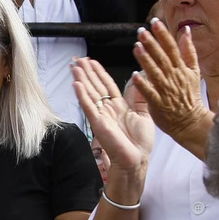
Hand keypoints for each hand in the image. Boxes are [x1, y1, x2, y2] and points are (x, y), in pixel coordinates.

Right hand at [72, 58, 154, 190]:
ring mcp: (101, 116)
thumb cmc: (140, 142)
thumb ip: (139, 97)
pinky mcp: (97, 124)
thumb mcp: (144, 114)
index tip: (91, 61)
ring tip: (74, 67)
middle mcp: (108, 109)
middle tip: (77, 60)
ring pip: (89, 94)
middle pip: (95, 86)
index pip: (107, 85)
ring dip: (81, 80)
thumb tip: (139, 79)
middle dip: (86, 72)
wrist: (137, 159)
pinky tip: (76, 85)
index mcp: (118, 106)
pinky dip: (82, 96)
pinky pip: (88, 107)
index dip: (99, 72)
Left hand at [132, 19, 209, 154]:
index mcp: (181, 68)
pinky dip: (143, 83)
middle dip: (152, 43)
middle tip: (141, 31)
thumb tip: (185, 31)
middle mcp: (174, 77)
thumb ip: (189, 51)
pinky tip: (134, 74)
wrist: (191, 122)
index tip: (154, 22)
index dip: (163, 34)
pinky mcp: (158, 103)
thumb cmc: (190, 96)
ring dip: (145, 59)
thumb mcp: (194, 71)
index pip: (172, 48)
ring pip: (155, 72)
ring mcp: (166, 90)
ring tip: (136, 47)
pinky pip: (149, 92)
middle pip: (162, 57)